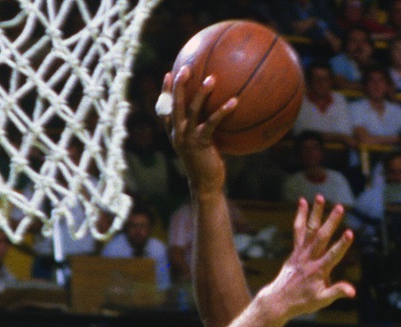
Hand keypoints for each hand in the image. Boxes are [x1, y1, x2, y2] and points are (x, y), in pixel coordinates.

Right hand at [161, 67, 235, 193]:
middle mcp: (178, 133)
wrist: (205, 185)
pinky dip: (223, 111)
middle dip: (179, 85)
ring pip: (192, 110)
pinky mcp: (200, 144)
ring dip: (202, 93)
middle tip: (185, 67)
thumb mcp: (202, 145)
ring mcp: (187, 138)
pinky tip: (234, 102)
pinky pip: (212, 123)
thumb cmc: (206, 165)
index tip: (168, 73)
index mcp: (175, 132)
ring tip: (212, 78)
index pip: (165, 108)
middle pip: (175, 104)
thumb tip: (217, 115)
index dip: (165, 91)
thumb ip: (204, 129)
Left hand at [259, 196, 355, 318]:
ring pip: (309, 229)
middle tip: (340, 207)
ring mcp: (300, 252)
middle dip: (331, 222)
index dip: (342, 244)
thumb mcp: (322, 300)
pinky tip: (303, 202)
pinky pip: (298, 230)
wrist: (279, 300)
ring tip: (320, 197)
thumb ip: (337, 292)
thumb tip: (353, 292)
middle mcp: (309, 258)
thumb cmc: (303, 301)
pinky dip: (301, 216)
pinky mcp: (295, 250)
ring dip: (315, 213)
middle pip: (321, 237)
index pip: (332, 255)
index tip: (350, 232)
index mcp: (318, 271)